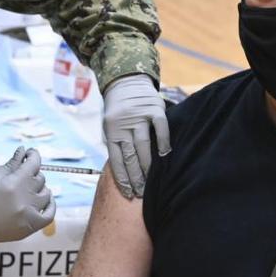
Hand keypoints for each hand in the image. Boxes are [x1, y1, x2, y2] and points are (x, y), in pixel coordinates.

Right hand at [0, 147, 55, 245]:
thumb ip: (10, 164)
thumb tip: (23, 152)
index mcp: (13, 183)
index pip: (34, 163)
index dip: (33, 155)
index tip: (30, 153)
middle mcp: (24, 199)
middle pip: (39, 179)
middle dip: (30, 173)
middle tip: (20, 173)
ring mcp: (28, 215)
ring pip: (45, 194)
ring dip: (38, 188)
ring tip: (28, 188)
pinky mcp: (28, 228)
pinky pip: (49, 215)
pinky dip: (50, 205)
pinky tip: (45, 199)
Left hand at [103, 74, 170, 197]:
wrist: (126, 82)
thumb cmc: (118, 111)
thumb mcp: (111, 127)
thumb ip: (117, 145)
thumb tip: (124, 172)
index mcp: (111, 131)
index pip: (115, 160)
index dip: (122, 178)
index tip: (128, 194)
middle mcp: (124, 124)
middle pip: (129, 156)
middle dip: (135, 177)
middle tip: (141, 193)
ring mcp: (139, 116)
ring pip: (143, 145)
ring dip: (147, 166)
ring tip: (151, 182)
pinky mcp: (155, 109)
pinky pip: (160, 128)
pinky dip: (163, 141)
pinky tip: (164, 155)